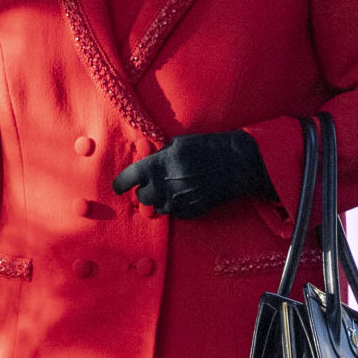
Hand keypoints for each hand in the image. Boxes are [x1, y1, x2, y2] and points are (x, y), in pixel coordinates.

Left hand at [112, 130, 275, 218]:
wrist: (237, 165)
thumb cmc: (208, 148)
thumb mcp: (179, 144)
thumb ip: (159, 156)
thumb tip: (147, 163)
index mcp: (157, 166)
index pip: (126, 180)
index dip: (121, 184)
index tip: (120, 186)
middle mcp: (163, 187)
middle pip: (142, 197)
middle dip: (145, 190)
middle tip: (154, 182)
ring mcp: (177, 202)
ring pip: (157, 208)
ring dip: (160, 199)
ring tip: (173, 188)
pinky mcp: (190, 212)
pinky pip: (174, 213)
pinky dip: (176, 206)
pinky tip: (186, 194)